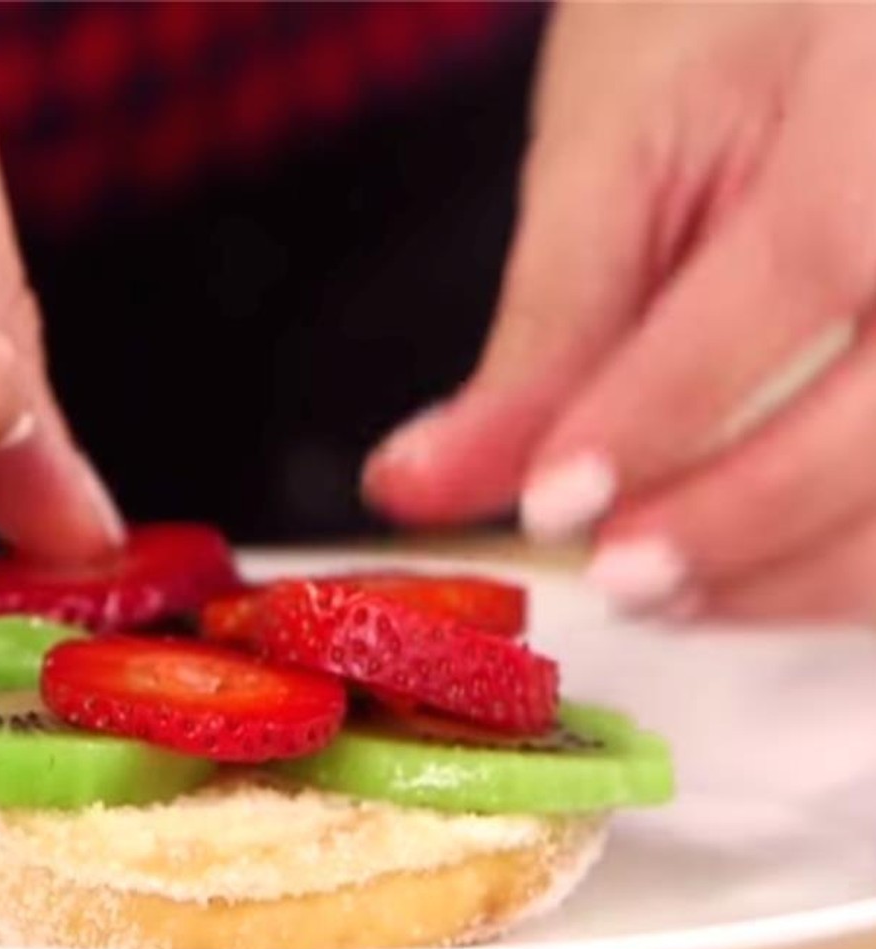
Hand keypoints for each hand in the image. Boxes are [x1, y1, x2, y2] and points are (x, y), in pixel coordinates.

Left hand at [363, 3, 875, 624]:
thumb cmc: (709, 48)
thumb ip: (545, 334)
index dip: (676, 404)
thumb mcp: (614, 160)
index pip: (822, 255)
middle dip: (752, 514)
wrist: (810, 18)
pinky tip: (742, 576)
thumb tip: (419, 485)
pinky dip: (843, 565)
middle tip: (613, 576)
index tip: (550, 500)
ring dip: (805, 571)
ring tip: (661, 586)